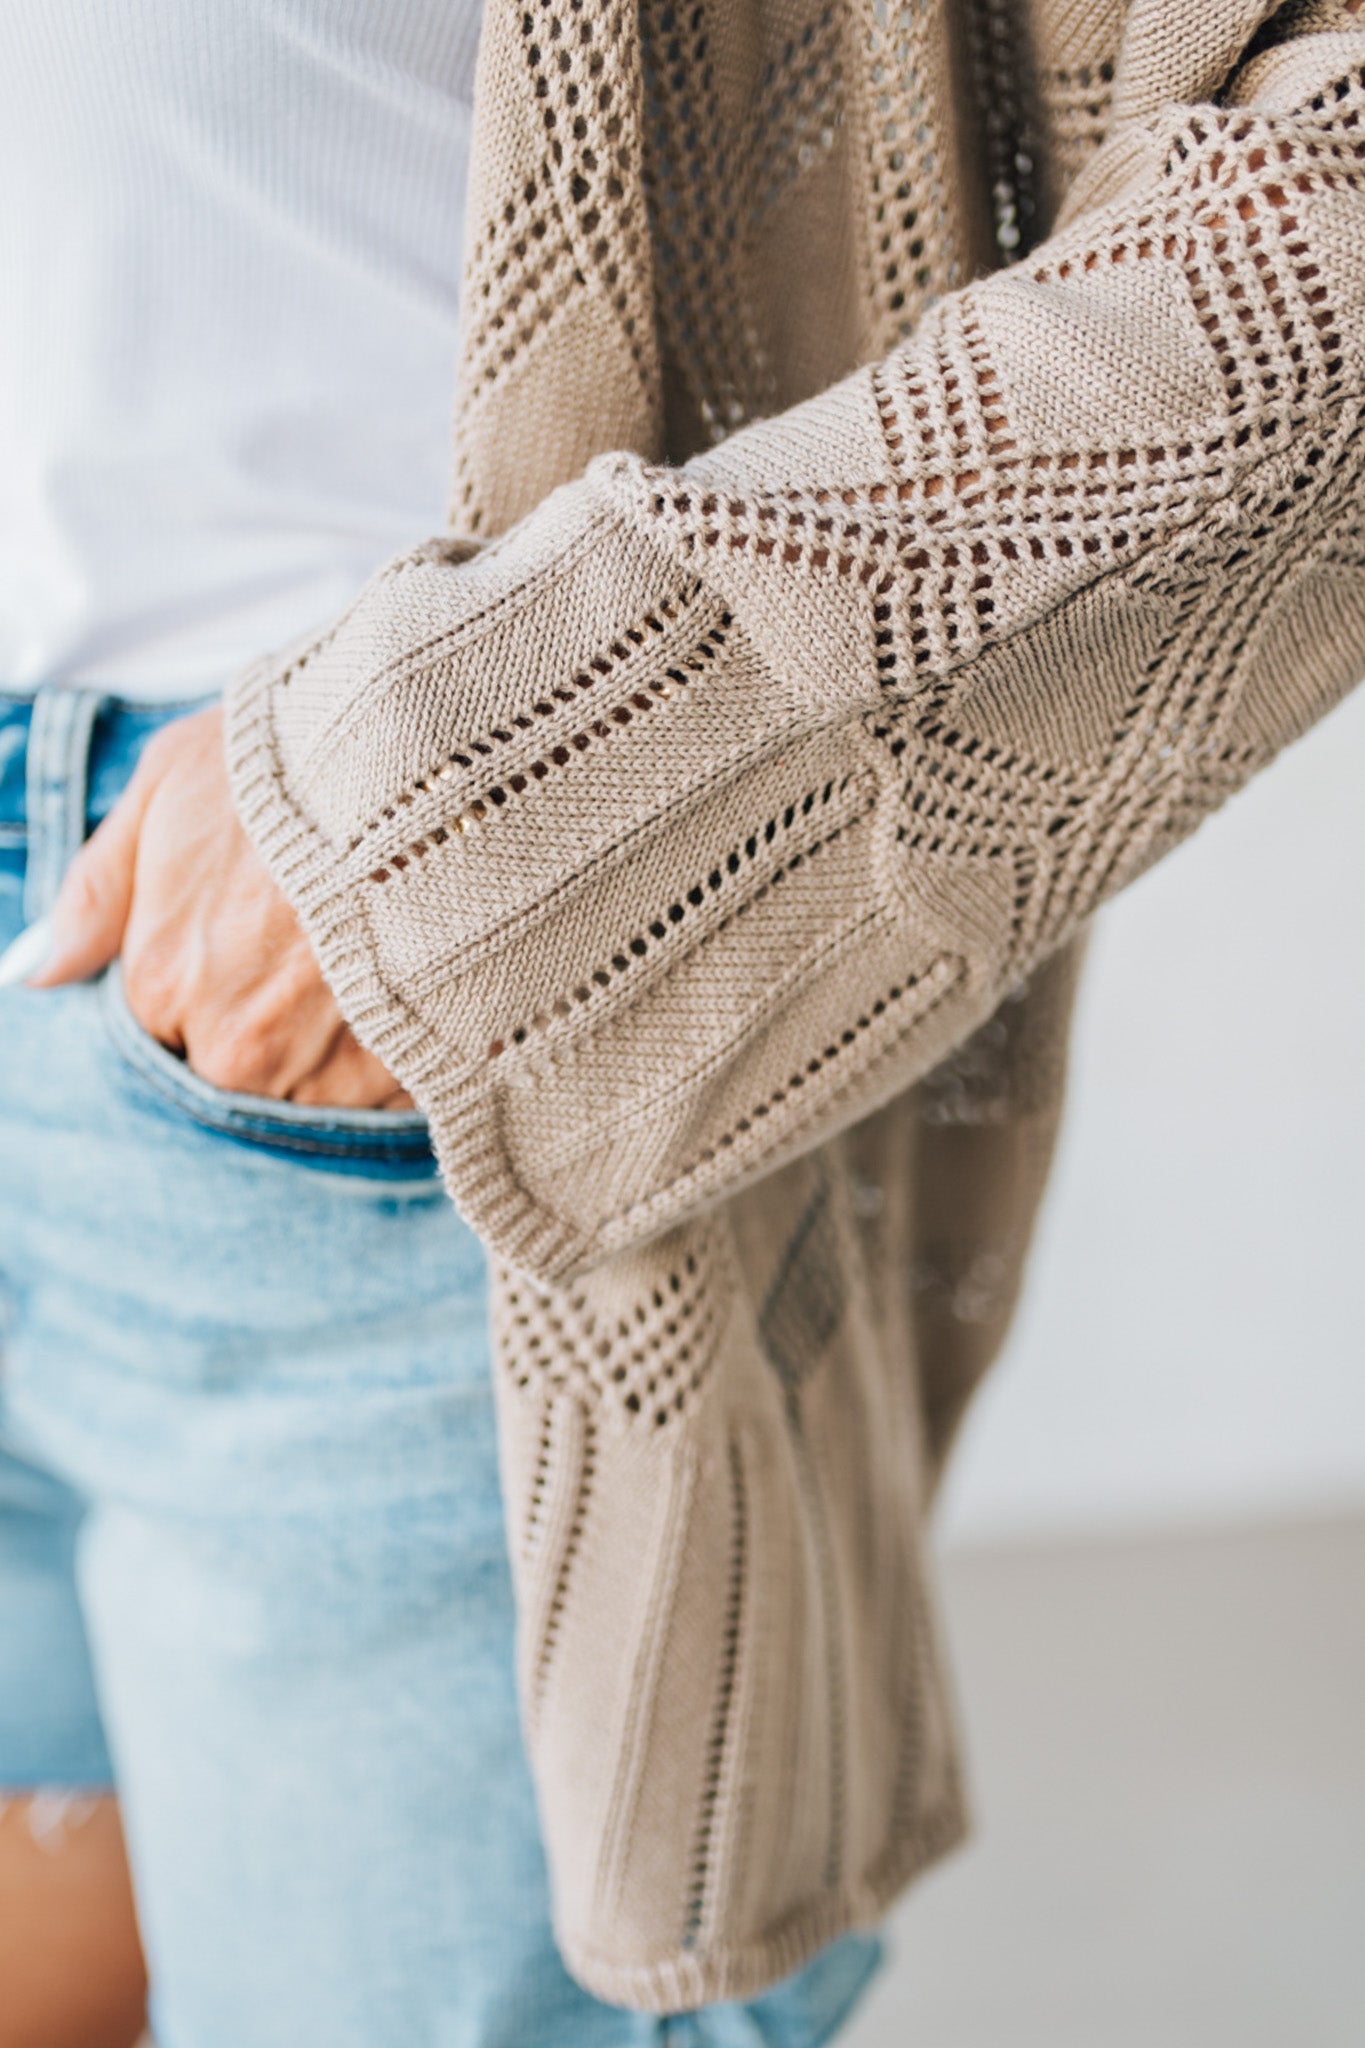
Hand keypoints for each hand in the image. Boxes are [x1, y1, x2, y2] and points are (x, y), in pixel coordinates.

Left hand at [24, 707, 413, 1108]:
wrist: (433, 765)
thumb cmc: (297, 760)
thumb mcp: (168, 785)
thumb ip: (96, 890)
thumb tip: (34, 970)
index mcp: (162, 983)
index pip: (166, 1024)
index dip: (211, 971)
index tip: (254, 923)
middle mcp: (234, 1047)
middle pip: (237, 1068)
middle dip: (269, 1018)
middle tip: (315, 941)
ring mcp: (324, 1073)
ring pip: (309, 1095)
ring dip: (334, 1045)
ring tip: (368, 957)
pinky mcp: (406, 1079)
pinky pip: (385, 1102)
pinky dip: (397, 1055)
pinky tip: (411, 985)